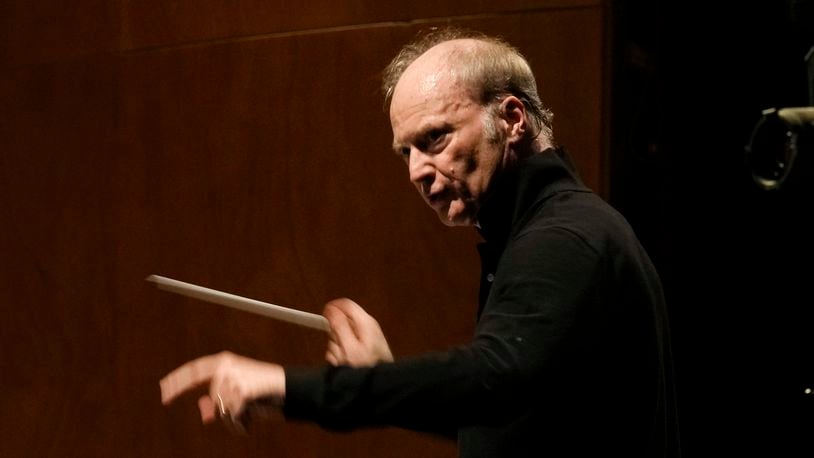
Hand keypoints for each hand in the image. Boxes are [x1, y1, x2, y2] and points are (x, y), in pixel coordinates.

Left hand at [159, 351, 284, 431]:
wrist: (291, 389)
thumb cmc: (266, 391)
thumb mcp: (240, 392)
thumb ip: (222, 397)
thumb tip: (205, 411)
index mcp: (224, 361)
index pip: (194, 370)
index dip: (177, 380)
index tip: (164, 389)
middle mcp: (226, 367)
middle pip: (212, 397)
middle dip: (216, 407)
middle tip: (203, 407)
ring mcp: (233, 379)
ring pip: (221, 410)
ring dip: (234, 418)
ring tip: (250, 414)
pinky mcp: (241, 392)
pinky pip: (232, 417)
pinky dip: (241, 424)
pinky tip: (251, 419)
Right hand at [323, 298, 393, 366]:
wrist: (381, 383)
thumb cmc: (367, 366)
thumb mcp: (350, 347)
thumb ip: (340, 327)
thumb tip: (331, 309)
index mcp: (365, 322)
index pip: (345, 304)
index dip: (332, 309)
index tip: (323, 319)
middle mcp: (365, 327)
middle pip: (341, 322)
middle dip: (334, 336)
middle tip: (340, 349)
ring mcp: (364, 337)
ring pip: (340, 336)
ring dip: (337, 348)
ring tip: (345, 360)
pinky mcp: (362, 348)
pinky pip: (345, 347)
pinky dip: (342, 355)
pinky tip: (346, 364)